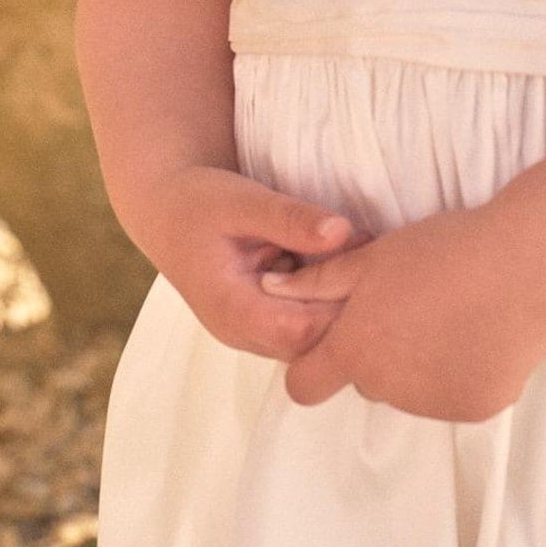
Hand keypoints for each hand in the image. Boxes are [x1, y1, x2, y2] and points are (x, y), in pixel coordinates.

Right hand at [134, 164, 372, 360]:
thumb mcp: (244, 201)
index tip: (369, 269)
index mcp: (233, 310)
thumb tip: (343, 233)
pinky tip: (345, 263)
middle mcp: (244, 333)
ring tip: (363, 259)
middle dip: (349, 308)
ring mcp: (255, 333)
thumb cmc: (200, 203)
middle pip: (313, 345)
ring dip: (341, 303)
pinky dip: (329, 298)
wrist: (168, 212)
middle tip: (377, 262)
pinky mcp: (267, 321)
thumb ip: (291, 219)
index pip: (301, 332)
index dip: (340, 308)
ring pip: (314, 340)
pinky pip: (307, 324)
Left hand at [271, 204, 545, 421]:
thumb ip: (318, 281)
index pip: (304, 386)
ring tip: (451, 313)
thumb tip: (267, 289)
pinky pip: (453, 395)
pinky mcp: (475, 409)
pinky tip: (480, 332)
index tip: (335, 336)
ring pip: (410, 390)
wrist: (526, 266)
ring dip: (418, 364)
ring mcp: (432, 405)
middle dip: (377, 353)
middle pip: (366, 381)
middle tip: (411, 305)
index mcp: (355, 350)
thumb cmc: (444, 250)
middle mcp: (387, 389)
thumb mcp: (374, 256)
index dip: (312, 363)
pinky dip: (460, 372)